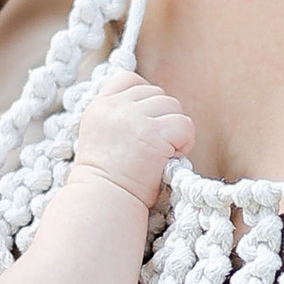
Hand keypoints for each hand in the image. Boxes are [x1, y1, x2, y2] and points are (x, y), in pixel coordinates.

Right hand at [71, 70, 192, 208]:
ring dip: (174, 130)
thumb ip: (121, 117)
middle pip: (157, 94)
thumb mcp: (103, 138)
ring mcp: (133, 117)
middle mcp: (114, 107)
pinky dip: (184, 142)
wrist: (103, 202)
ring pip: (173, 106)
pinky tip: (169, 159)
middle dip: (162, 118)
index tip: (146, 123)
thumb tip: (157, 107)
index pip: (129, 80)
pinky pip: (185, 124)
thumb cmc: (108, 181)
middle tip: (153, 148)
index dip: (145, 98)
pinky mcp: (153, 132)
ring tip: (159, 155)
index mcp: (99, 107)